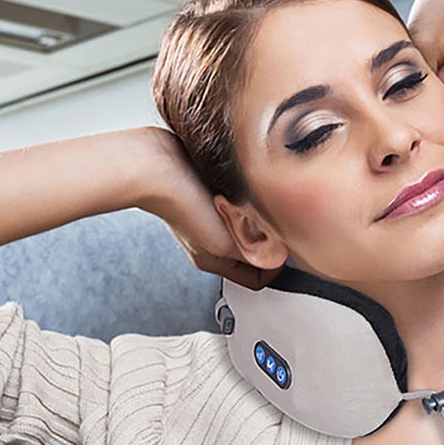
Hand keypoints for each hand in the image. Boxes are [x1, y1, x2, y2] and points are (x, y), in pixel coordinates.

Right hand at [138, 127, 282, 290]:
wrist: (158, 165)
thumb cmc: (182, 204)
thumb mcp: (226, 242)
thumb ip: (255, 253)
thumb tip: (279, 255)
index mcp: (214, 259)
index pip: (256, 279)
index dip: (274, 270)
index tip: (285, 252)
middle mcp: (213, 239)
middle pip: (254, 250)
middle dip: (267, 239)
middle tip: (273, 225)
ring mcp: (212, 214)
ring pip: (249, 224)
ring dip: (258, 215)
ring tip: (254, 204)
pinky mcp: (214, 191)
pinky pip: (241, 200)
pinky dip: (247, 195)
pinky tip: (244, 187)